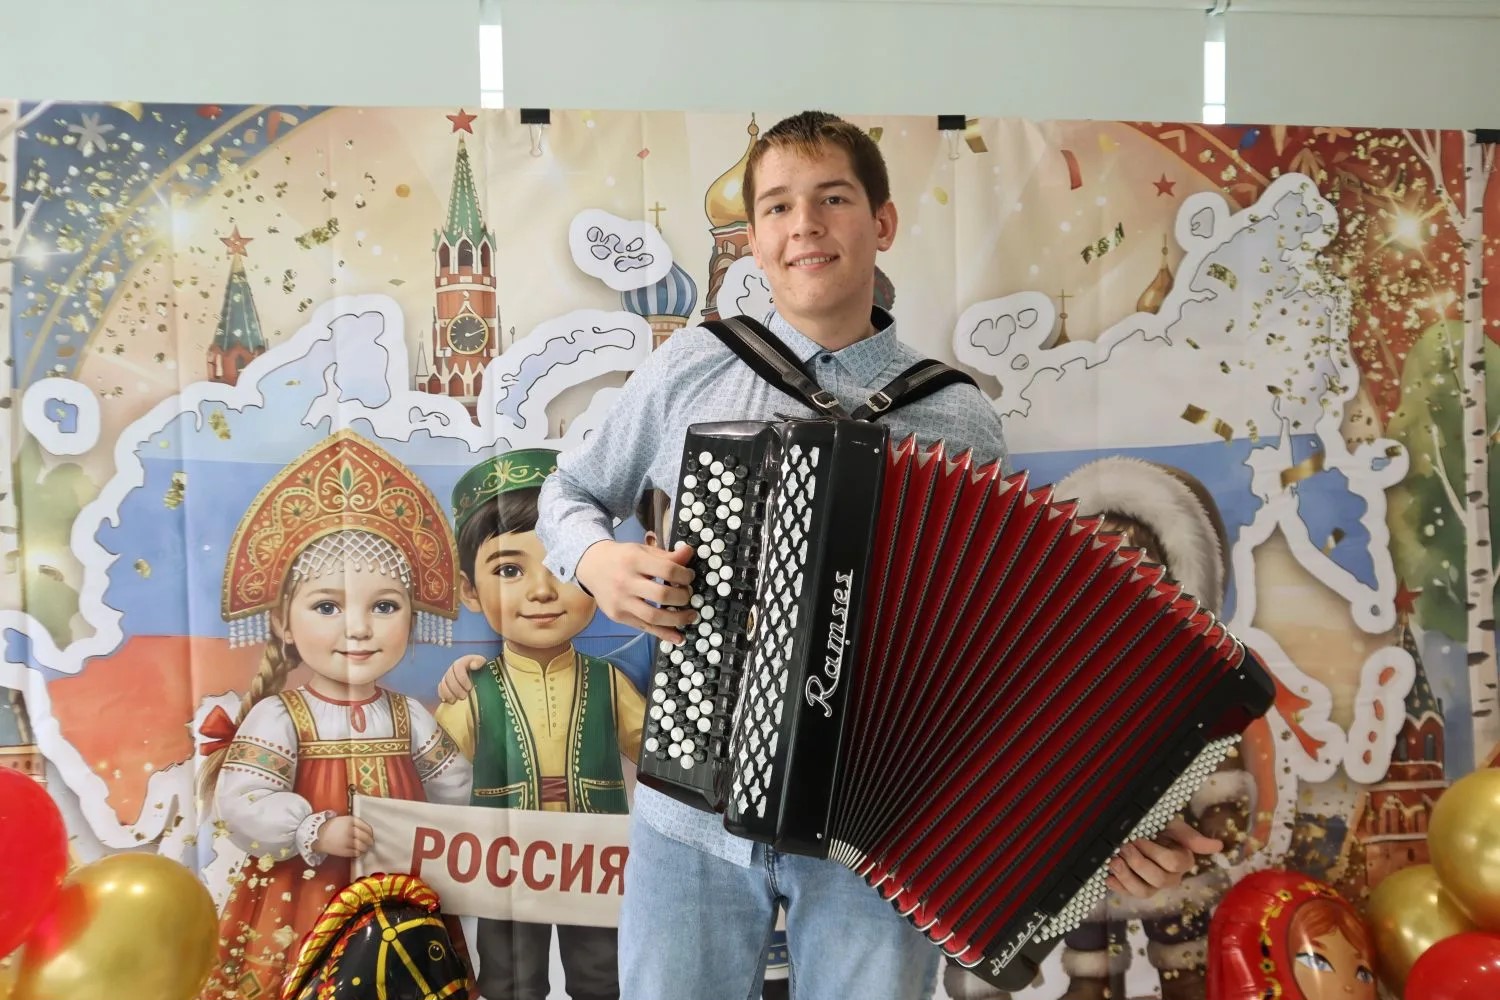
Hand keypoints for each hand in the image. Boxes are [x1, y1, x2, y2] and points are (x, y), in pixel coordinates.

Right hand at [314, 815, 374, 858]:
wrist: (317, 835)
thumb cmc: (331, 827)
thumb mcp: (344, 819)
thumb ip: (355, 823)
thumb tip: (367, 832)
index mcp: (351, 821)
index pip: (367, 828)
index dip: (370, 833)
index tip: (371, 835)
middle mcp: (350, 830)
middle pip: (366, 837)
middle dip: (370, 841)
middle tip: (371, 843)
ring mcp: (346, 841)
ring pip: (362, 846)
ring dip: (365, 848)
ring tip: (365, 849)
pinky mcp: (343, 850)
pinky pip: (355, 853)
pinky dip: (358, 853)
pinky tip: (358, 852)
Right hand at [438, 654, 487, 703]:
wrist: (479, 677)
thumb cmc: (482, 671)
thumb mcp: (483, 664)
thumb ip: (479, 662)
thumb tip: (474, 665)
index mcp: (463, 662)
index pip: (458, 667)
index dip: (462, 678)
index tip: (469, 687)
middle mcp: (454, 668)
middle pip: (449, 677)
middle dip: (456, 688)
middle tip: (463, 696)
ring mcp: (448, 676)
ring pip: (444, 683)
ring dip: (449, 693)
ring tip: (455, 700)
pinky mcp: (445, 684)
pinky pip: (440, 688)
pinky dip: (443, 695)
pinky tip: (448, 701)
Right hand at [577, 539, 697, 644]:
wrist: (592, 566)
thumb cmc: (623, 557)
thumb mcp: (643, 550)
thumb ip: (666, 555)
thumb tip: (689, 553)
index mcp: (634, 561)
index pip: (667, 570)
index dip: (685, 575)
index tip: (689, 577)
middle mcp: (626, 582)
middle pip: (662, 595)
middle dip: (683, 597)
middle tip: (688, 595)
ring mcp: (621, 602)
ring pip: (654, 617)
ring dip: (678, 619)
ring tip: (691, 616)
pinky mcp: (618, 616)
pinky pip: (645, 628)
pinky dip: (664, 634)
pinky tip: (678, 638)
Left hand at [1106, 817, 1222, 897]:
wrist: (1136, 829)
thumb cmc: (1157, 826)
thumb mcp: (1172, 825)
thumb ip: (1191, 836)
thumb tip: (1218, 846)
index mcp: (1182, 861)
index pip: (1173, 863)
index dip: (1154, 852)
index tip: (1138, 837)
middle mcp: (1170, 878)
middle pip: (1158, 879)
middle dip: (1139, 863)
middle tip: (1124, 847)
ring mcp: (1152, 886)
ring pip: (1144, 892)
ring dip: (1127, 877)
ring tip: (1114, 862)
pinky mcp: (1134, 889)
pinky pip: (1128, 895)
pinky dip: (1117, 886)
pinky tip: (1108, 876)